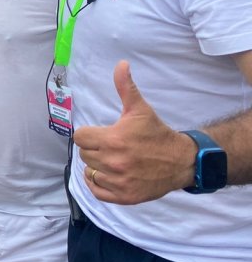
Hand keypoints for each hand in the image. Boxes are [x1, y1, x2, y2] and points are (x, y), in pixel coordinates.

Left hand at [74, 60, 195, 204]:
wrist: (182, 161)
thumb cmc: (157, 133)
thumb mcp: (140, 109)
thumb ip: (125, 87)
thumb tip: (121, 64)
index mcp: (113, 140)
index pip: (80, 138)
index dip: (88, 134)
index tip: (100, 133)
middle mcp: (114, 162)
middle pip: (84, 155)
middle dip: (94, 149)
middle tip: (109, 146)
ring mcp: (119, 182)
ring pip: (90, 172)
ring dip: (97, 166)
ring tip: (112, 160)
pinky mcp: (125, 197)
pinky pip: (97, 192)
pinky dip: (98, 184)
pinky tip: (107, 175)